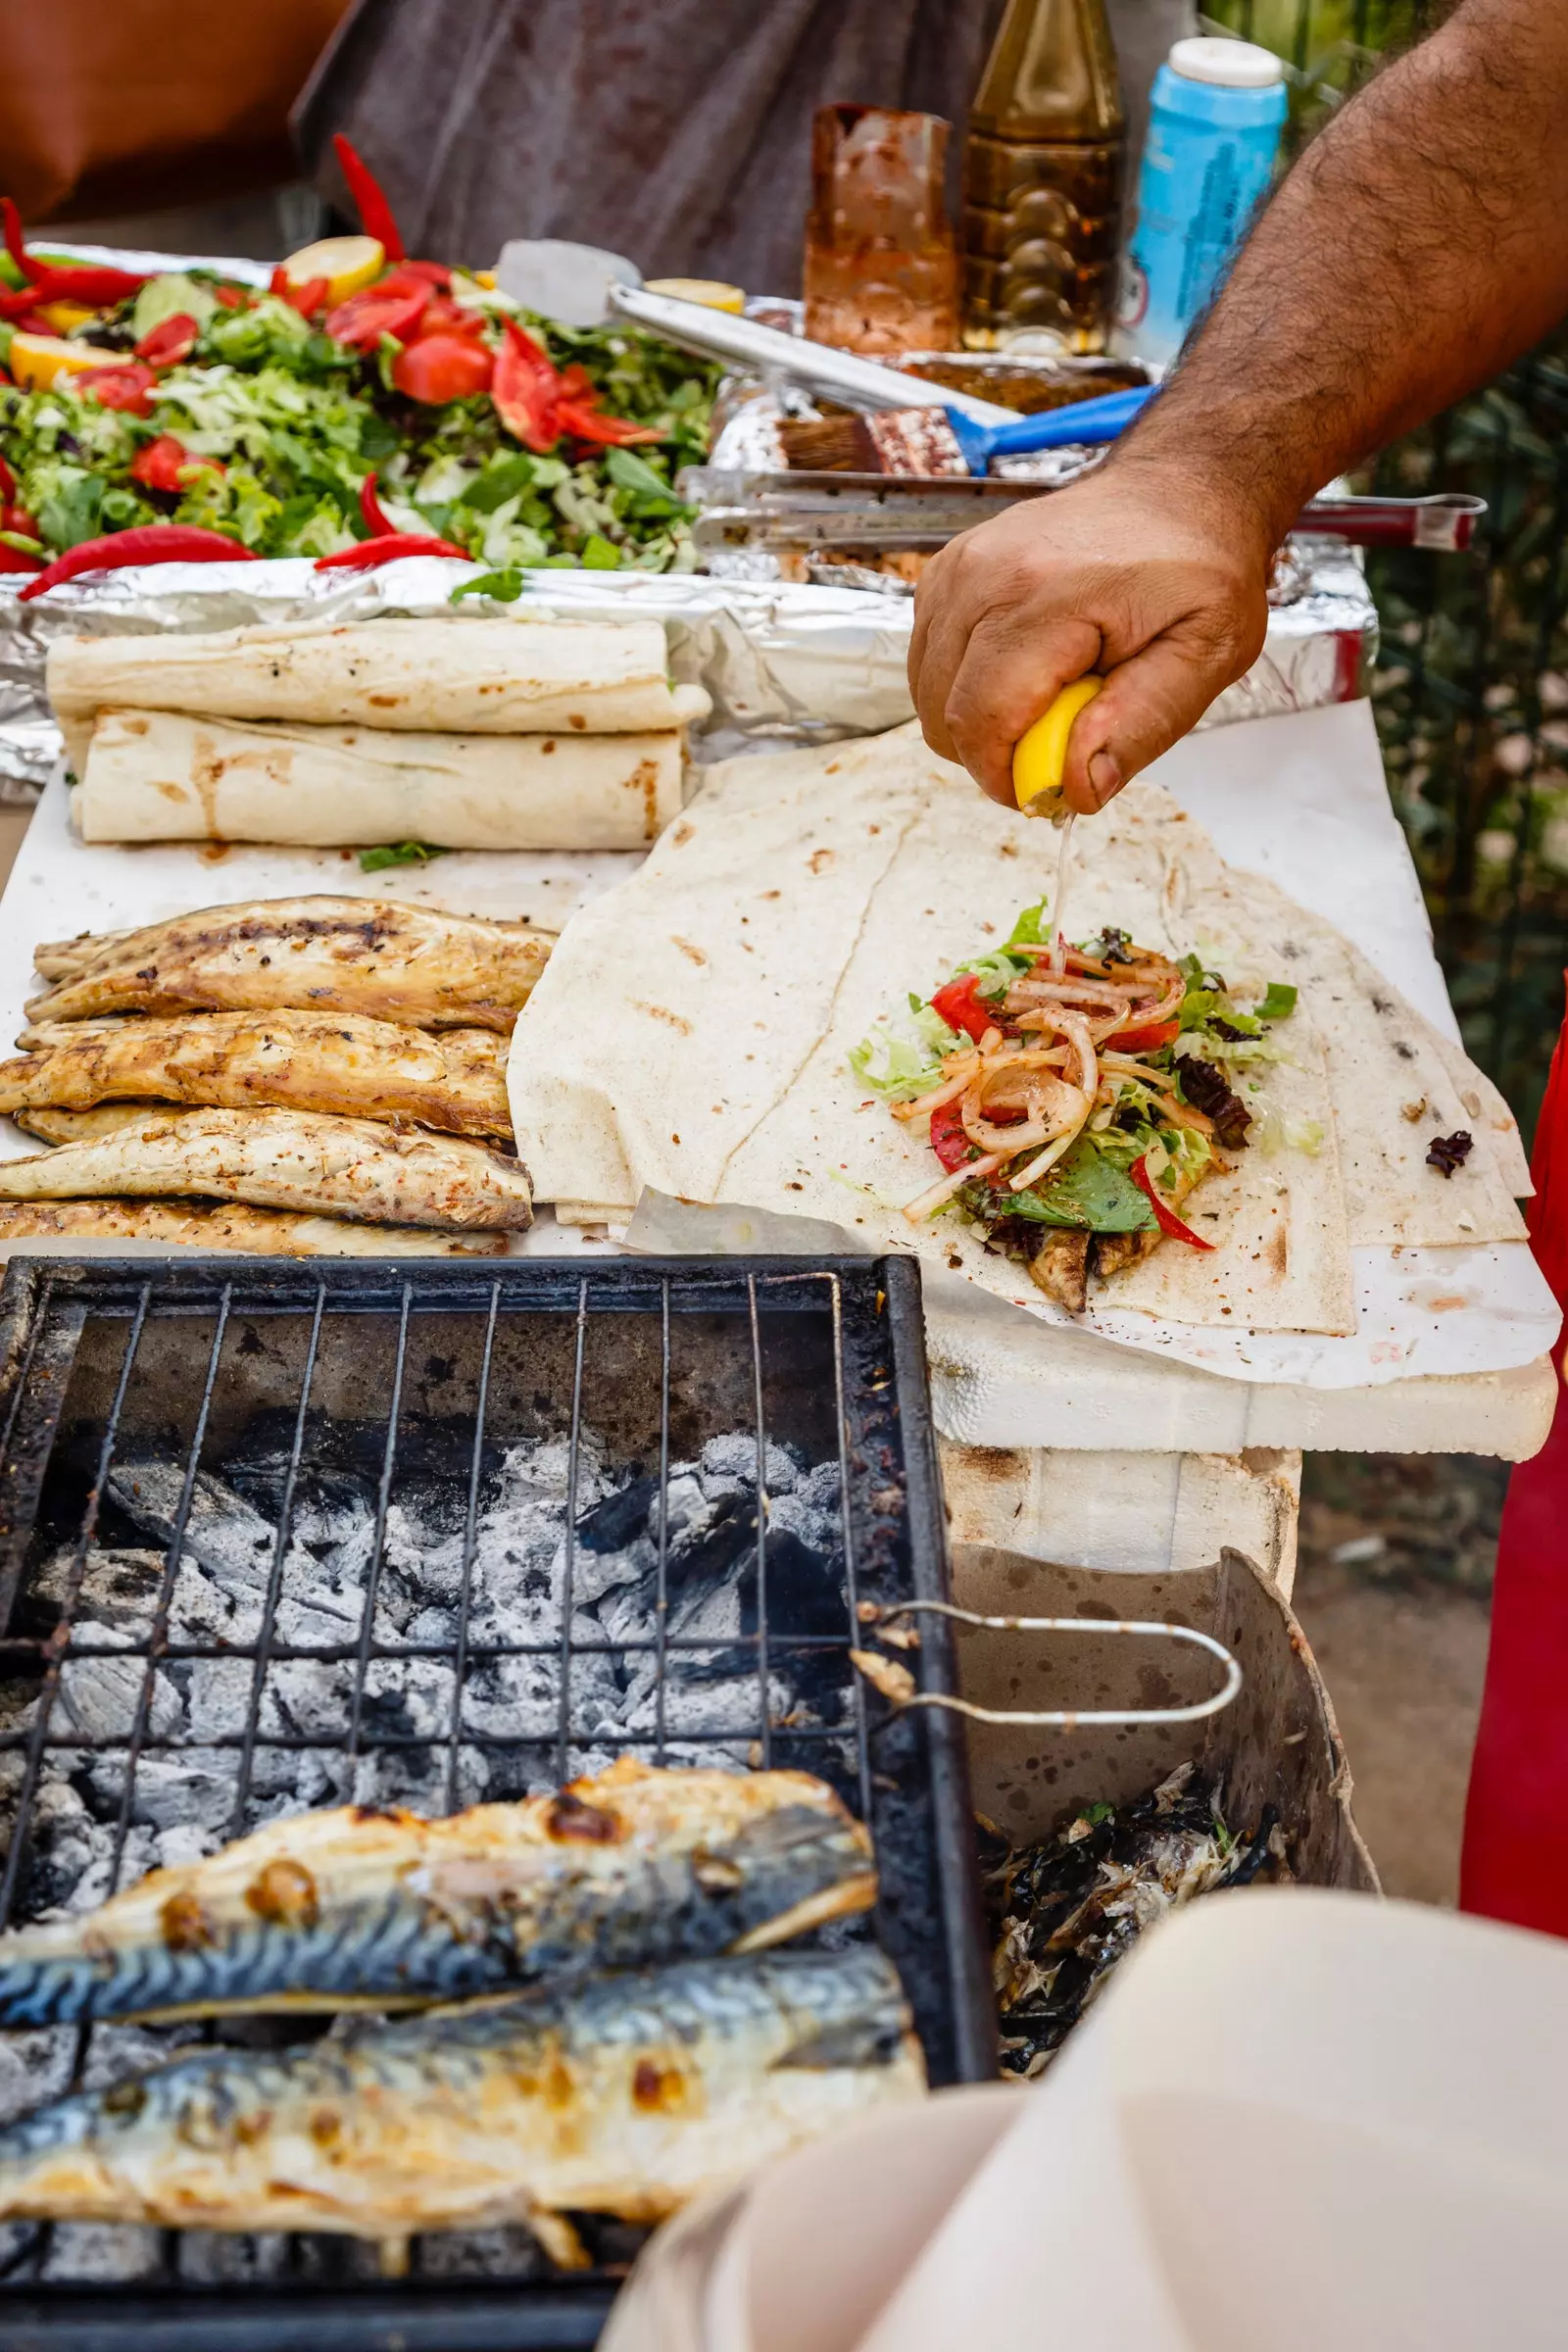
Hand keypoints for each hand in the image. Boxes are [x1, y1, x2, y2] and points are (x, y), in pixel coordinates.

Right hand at [907, 460, 1274, 811]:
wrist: (1179, 490)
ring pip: (929, 694)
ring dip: (983, 717)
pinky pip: (931, 662)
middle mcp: (985, 574)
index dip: (1008, 777)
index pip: (980, 722)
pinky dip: (970, 684)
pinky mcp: (947, 573)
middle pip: (942, 716)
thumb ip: (1141, 725)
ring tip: (1053, 692)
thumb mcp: (1206, 653)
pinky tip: (1026, 666)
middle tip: (1065, 734)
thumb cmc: (1197, 567)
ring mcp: (958, 568)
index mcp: (1046, 596)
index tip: (1051, 786)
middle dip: (997, 752)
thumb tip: (1076, 787)